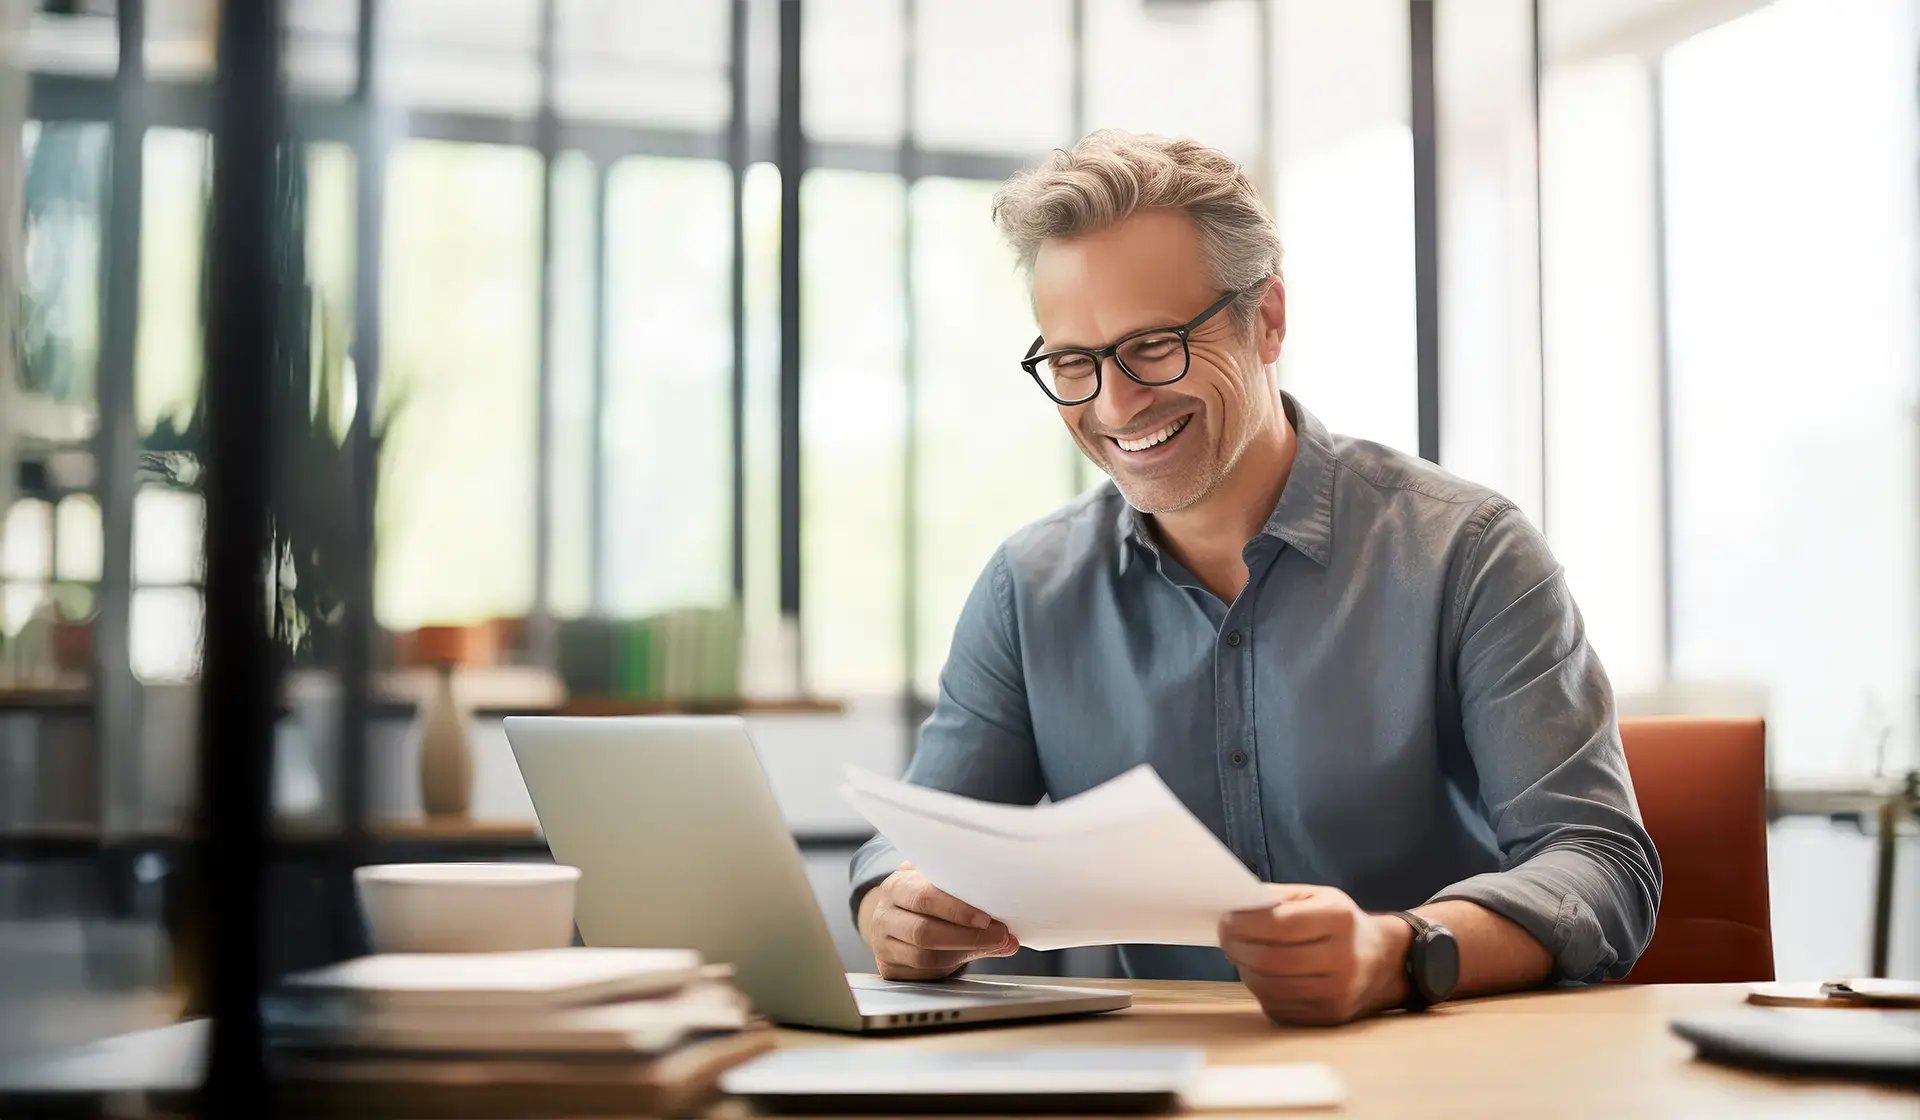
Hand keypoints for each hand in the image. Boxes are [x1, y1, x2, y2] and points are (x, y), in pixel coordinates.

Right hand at [858, 862, 1020, 979]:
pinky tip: (967, 958)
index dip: (957, 910)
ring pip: (924, 957)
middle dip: (968, 937)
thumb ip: (971, 904)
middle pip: (924, 932)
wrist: (897, 914)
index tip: (986, 918)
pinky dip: (950, 969)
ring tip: (992, 946)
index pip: (925, 898)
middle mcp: (883, 915)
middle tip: (1000, 936)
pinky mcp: (888, 968)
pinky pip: (922, 974)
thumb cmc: (927, 898)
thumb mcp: (941, 888)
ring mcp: (882, 944)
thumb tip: (1009, 937)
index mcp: (897, 886)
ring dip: (964, 954)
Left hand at [1217, 884, 1410, 1025]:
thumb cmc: (1340, 924)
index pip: (1280, 924)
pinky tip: (1263, 973)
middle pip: (1270, 960)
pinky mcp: (1326, 1018)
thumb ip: (1275, 897)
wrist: (1383, 962)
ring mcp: (1336, 994)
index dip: (1244, 923)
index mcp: (1339, 919)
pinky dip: (1260, 989)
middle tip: (1225, 935)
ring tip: (1243, 952)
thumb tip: (1233, 908)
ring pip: (1268, 986)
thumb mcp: (1316, 896)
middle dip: (1236, 946)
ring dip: (1244, 968)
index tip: (1225, 918)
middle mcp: (1342, 959)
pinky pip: (1277, 1005)